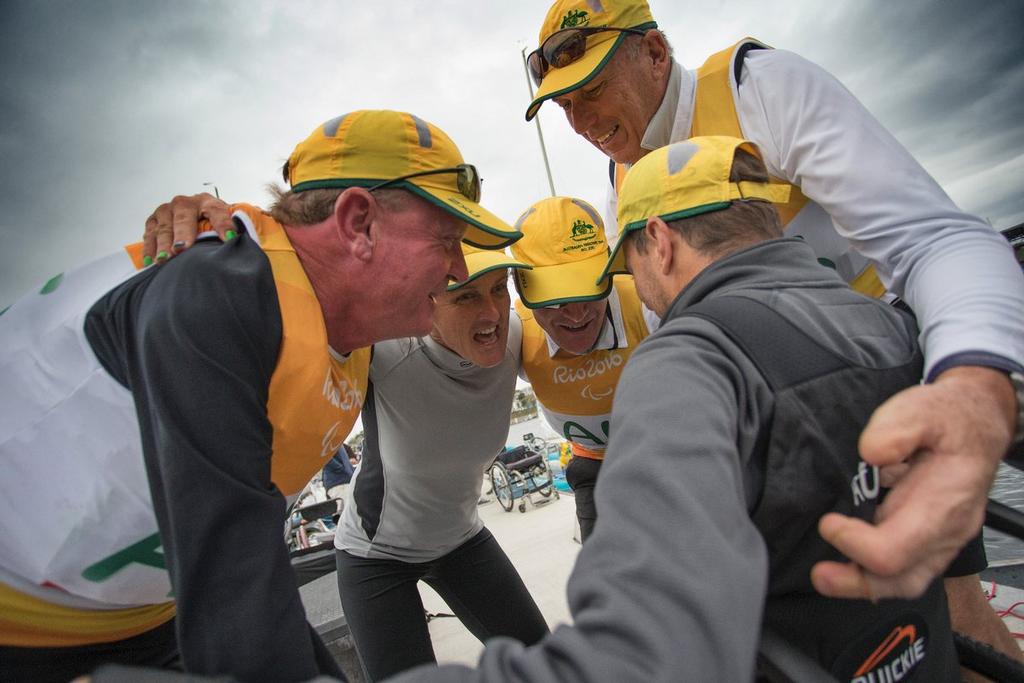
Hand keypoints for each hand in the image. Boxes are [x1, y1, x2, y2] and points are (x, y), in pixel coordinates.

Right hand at [143, 193, 233, 263]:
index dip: (224, 224)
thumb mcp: (229, 225)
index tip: (230, 238)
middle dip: (182, 234)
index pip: (218, 211)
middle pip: (183, 217)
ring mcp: (167, 210)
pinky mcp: (154, 220)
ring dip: (163, 244)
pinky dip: (149, 248)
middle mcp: (186, 203)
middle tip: (182, 249)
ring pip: (164, 226)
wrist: (197, 219)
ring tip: (164, 259)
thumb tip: (248, 244)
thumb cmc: (214, 226)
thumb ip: (238, 232)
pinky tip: (150, 261)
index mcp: (209, 202)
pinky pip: (149, 233)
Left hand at [811, 366, 1016, 599]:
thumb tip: (871, 452)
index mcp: (944, 501)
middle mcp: (946, 529)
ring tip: (826, 576)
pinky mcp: (929, 539)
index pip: (898, 546)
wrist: (976, 425)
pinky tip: (846, 561)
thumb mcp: (924, 407)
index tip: (829, 523)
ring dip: (862, 584)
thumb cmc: (948, 419)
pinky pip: (905, 570)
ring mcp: (940, 539)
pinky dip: (874, 573)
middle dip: (856, 582)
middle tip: (819, 574)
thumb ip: (897, 426)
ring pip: (904, 582)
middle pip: (903, 578)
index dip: (857, 543)